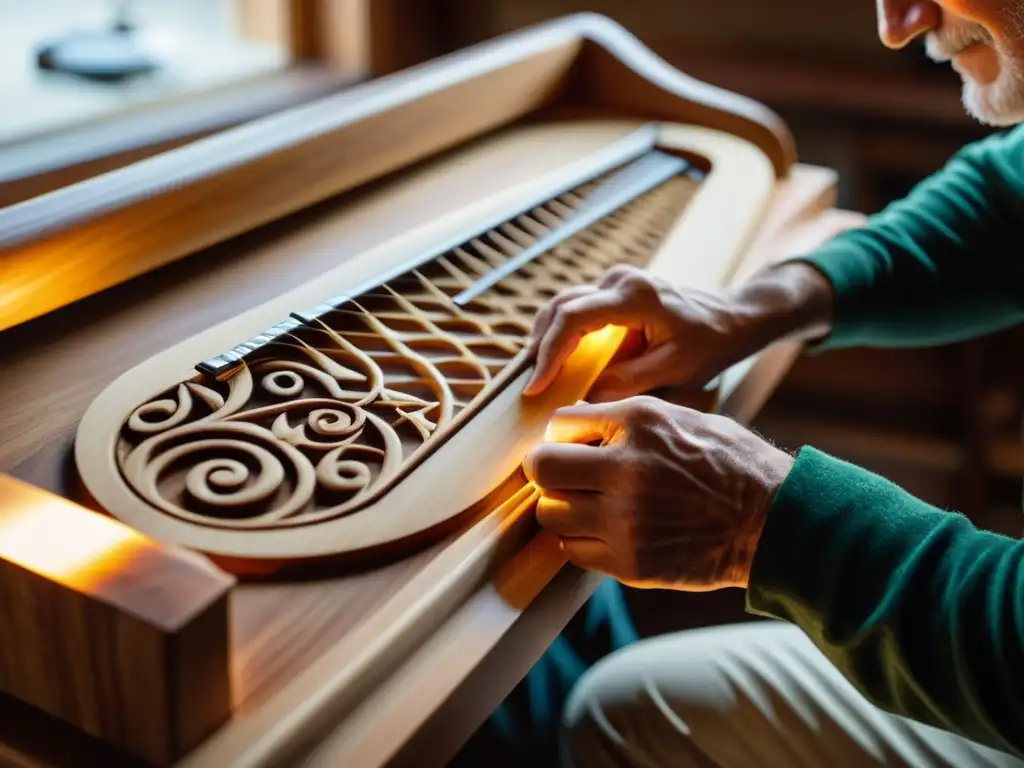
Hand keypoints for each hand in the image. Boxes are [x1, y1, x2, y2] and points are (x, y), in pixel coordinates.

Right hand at [522, 265, 738, 401]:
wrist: (733, 317)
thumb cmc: (711, 344)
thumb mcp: (676, 369)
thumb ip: (630, 382)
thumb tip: (586, 396)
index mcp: (635, 296)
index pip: (574, 319)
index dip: (550, 353)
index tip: (536, 387)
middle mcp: (620, 280)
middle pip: (560, 307)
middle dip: (539, 347)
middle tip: (527, 384)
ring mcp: (616, 281)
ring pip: (563, 305)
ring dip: (545, 338)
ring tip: (534, 374)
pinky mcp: (615, 290)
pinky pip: (577, 308)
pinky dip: (560, 332)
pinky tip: (553, 360)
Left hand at [523, 396, 794, 590]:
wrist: (774, 520)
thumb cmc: (730, 464)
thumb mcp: (682, 417)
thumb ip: (625, 419)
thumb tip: (573, 424)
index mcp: (640, 423)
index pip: (559, 424)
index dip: (560, 435)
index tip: (571, 445)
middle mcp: (627, 469)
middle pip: (541, 469)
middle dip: (546, 470)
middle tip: (562, 475)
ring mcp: (626, 520)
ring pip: (549, 513)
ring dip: (561, 508)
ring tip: (587, 505)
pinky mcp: (629, 563)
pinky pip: (573, 550)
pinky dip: (581, 540)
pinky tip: (606, 531)